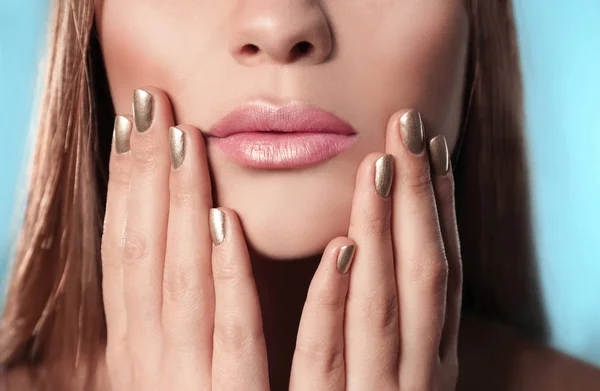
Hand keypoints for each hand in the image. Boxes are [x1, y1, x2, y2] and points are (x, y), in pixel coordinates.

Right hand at [101, 87, 269, 389]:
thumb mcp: (174, 373)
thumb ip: (172, 321)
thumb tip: (171, 251)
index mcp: (142, 355)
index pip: (130, 257)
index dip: (127, 191)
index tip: (133, 128)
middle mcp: (155, 366)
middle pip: (148, 257)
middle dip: (147, 180)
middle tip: (151, 107)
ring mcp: (194, 387)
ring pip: (184, 285)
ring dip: (182, 209)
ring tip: (190, 143)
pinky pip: (239, 339)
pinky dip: (233, 280)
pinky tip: (230, 223)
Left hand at [289, 110, 461, 389]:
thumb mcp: (389, 368)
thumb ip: (385, 318)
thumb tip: (372, 243)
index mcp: (432, 361)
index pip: (442, 271)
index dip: (441, 207)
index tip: (433, 145)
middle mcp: (417, 375)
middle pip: (423, 275)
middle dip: (419, 198)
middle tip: (408, 125)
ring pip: (380, 305)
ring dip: (381, 230)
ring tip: (377, 164)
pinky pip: (324, 355)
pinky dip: (331, 300)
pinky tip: (336, 247)